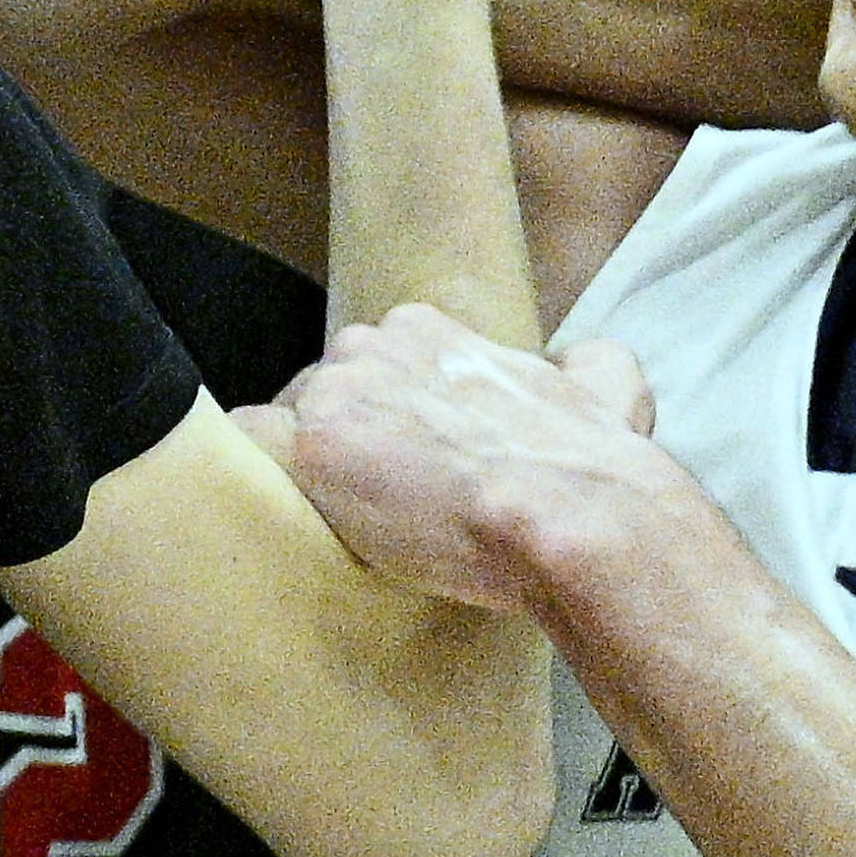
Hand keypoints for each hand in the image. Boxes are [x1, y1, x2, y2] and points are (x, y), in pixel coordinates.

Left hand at [266, 307, 661, 609]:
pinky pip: (250, 451)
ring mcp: (336, 393)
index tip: (399, 467)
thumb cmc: (591, 467)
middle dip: (339, 444)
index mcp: (424, 330)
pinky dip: (254, 482)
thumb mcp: (605, 390)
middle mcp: (371, 346)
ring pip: (281, 426)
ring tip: (338, 527)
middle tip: (371, 503)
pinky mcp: (314, 447)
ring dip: (304, 473)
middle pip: (319, 395)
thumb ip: (587, 368)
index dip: (377, 424)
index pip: (367, 369)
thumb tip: (585, 367)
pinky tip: (286, 522)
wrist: (572, 514)